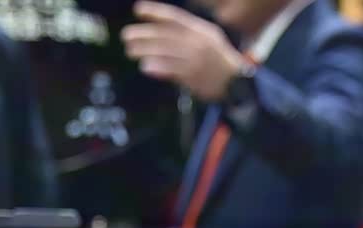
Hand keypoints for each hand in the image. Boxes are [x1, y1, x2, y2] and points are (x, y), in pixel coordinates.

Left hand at [121, 1, 247, 104]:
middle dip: (144, 33)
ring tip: (130, 51)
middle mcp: (197, 41)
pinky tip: (145, 66)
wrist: (237, 83)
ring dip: (146, 50)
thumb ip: (188, 35)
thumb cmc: (219, 62)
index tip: (138, 9)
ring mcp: (196, 58)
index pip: (174, 17)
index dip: (155, 12)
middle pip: (166, 34)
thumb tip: (162, 34)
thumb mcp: (208, 39)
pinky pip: (173, 70)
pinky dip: (158, 67)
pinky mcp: (194, 76)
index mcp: (200, 30)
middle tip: (126, 35)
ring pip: (166, 51)